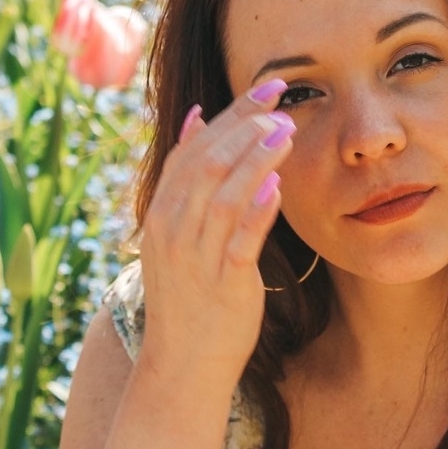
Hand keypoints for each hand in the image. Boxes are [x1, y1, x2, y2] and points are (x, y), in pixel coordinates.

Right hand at [137, 80, 293, 388]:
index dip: (231, 113)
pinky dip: (256, 211)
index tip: (266, 86)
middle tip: (282, 95)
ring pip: (223, 194)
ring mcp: (195, 256)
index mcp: (161, 211)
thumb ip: (187, 178)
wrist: (182, 362)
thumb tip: (196, 119)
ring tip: (286, 129)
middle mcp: (171, 229)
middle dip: (246, 123)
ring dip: (255, 158)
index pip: (194, 147)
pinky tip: (277, 187)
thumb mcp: (176, 230)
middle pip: (208, 161)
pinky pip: (239, 241)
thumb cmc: (188, 293)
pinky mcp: (222, 283)